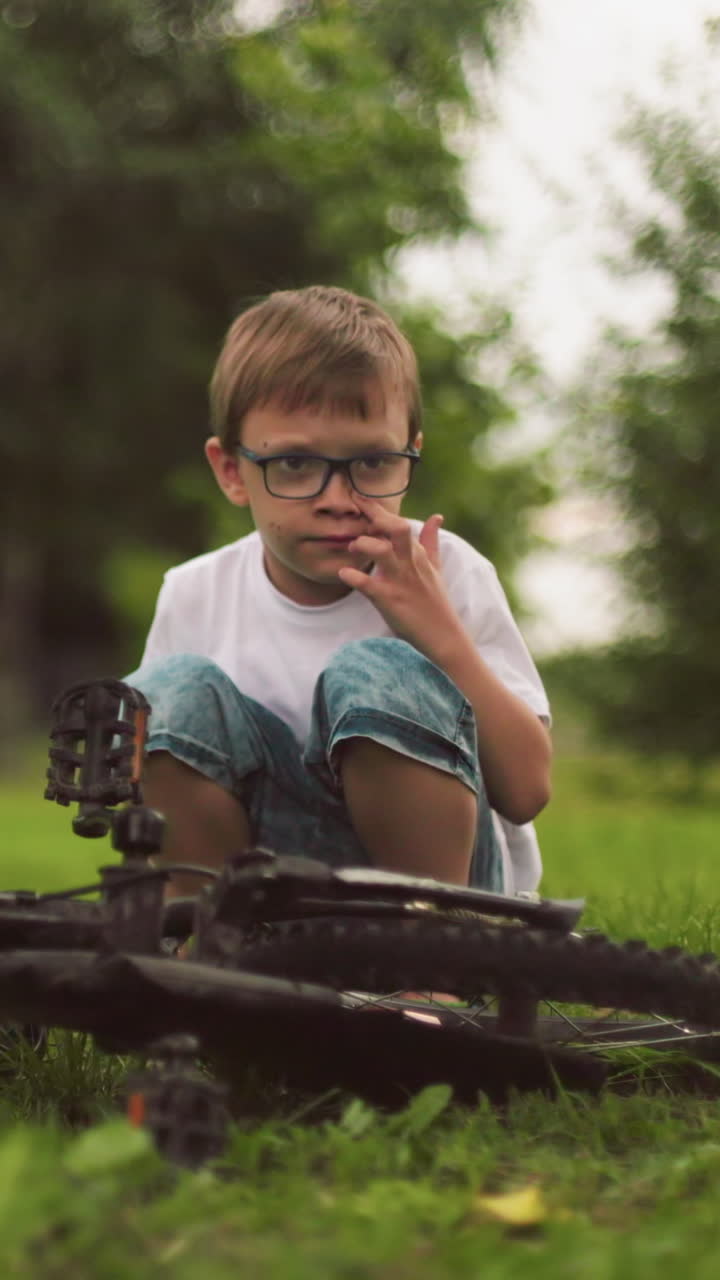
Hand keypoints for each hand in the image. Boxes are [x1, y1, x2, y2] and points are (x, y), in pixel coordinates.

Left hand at [337, 497, 466, 660]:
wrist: (443, 635)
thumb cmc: (436, 601)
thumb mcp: (435, 568)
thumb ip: (431, 541)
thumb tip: (436, 517)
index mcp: (419, 554)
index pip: (401, 524)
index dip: (380, 511)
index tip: (360, 500)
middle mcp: (410, 563)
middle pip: (397, 529)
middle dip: (376, 518)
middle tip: (357, 518)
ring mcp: (400, 581)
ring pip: (382, 552)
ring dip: (364, 544)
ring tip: (352, 547)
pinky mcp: (390, 600)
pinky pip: (369, 585)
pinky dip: (353, 577)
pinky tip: (343, 573)